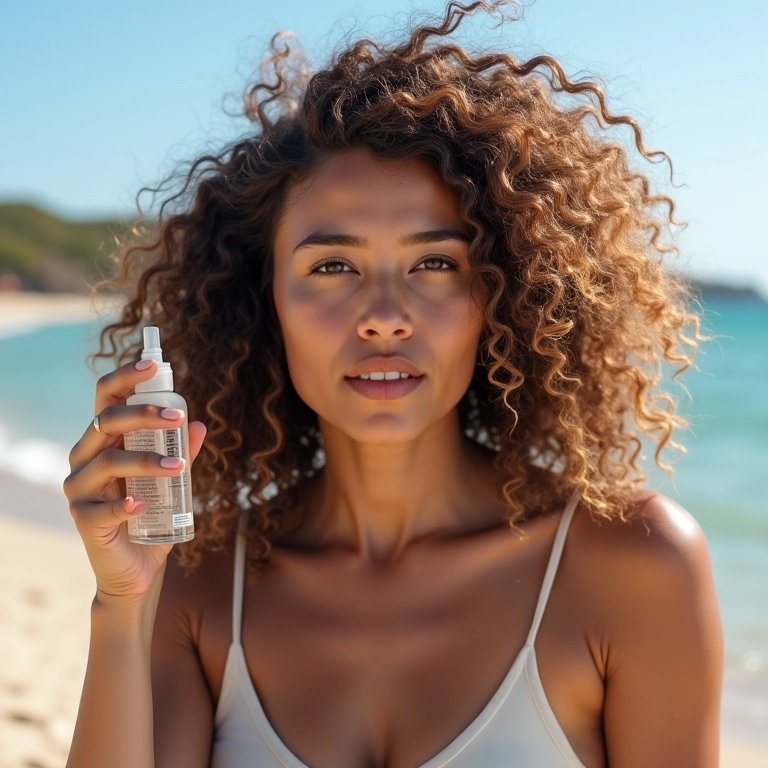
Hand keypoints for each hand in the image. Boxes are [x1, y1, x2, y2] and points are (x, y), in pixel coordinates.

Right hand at [63, 358, 206, 602]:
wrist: (138, 567)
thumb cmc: (153, 514)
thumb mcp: (173, 480)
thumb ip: (182, 453)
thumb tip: (200, 424)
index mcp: (106, 440)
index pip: (108, 397)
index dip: (126, 376)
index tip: (153, 363)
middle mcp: (87, 457)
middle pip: (106, 421)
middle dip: (144, 414)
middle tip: (178, 418)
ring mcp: (81, 488)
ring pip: (109, 461)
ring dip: (147, 461)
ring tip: (179, 468)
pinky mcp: (84, 520)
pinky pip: (102, 508)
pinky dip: (124, 504)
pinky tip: (143, 504)